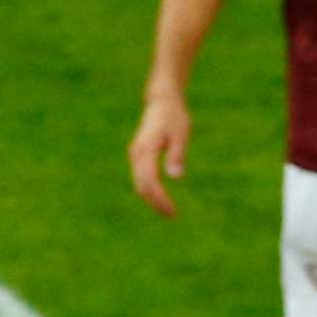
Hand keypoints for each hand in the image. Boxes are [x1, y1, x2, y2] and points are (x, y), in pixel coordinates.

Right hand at [130, 85, 192, 214]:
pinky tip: (162, 197)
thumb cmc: (174, 116)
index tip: (172, 211)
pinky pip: (140, 178)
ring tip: (168, 210)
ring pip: (139, 184)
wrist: (161, 101)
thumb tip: (176, 177)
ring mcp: (135, 155)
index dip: (160, 199)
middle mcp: (137, 153)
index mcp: (147, 148)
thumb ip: (177, 154)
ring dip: (152, 199)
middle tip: (172, 215)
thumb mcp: (181, 133)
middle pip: (141, 186)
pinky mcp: (137, 156)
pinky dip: (150, 191)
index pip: (150, 181)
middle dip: (156, 203)